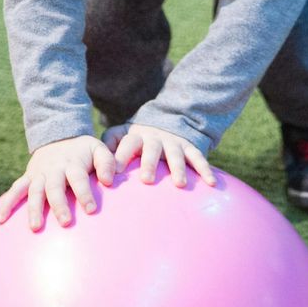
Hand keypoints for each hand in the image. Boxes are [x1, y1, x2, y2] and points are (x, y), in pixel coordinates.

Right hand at [0, 135, 115, 230]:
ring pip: (34, 191)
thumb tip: (109, 181)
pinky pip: (15, 190)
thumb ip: (106, 162)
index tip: (91, 210)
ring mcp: (38, 174)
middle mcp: (54, 169)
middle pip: (55, 188)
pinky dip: (6, 203)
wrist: (58, 136)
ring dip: (33, 209)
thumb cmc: (82, 150)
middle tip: (65, 222)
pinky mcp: (27, 178)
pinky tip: (0, 220)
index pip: (79, 179)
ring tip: (35, 227)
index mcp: (72, 163)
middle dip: (59, 205)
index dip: (85, 193)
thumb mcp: (97, 148)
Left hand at [102, 123, 216, 188]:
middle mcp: (155, 138)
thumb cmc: (137, 140)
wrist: (167, 122)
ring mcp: (174, 142)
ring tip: (179, 184)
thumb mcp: (122, 135)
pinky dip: (205, 170)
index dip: (120, 155)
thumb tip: (96, 162)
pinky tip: (212, 184)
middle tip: (147, 180)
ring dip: (178, 168)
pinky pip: (199, 158)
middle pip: (152, 148)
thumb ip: (109, 145)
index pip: (127, 142)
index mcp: (136, 136)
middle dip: (149, 163)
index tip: (113, 173)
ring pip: (176, 154)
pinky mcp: (190, 147)